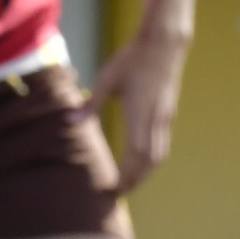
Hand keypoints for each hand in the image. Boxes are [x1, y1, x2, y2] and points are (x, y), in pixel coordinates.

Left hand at [91, 22, 193, 189]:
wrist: (164, 44)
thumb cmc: (133, 60)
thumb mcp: (107, 80)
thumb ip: (91, 103)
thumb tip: (70, 120)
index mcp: (139, 117)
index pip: (133, 158)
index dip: (125, 177)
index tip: (113, 190)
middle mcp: (155, 122)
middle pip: (148, 163)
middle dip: (135, 181)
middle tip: (121, 194)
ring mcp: (165, 119)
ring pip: (159, 156)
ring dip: (146, 173)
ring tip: (132, 182)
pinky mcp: (169, 113)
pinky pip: (163, 145)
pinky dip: (153, 159)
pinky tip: (143, 160)